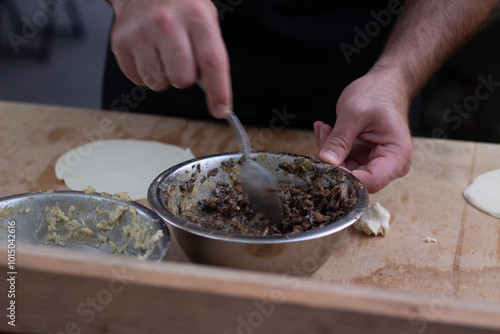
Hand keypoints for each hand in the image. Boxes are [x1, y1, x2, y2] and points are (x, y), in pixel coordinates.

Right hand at [108, 0, 230, 117]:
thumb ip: (212, 56)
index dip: (218, 91)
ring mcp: (141, 32)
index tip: (221, 110)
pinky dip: (146, 74)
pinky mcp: (121, 42)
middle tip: (183, 60)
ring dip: (164, 77)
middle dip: (185, 77)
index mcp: (196, 16)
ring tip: (163, 54)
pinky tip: (148, 53)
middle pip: (182, 80)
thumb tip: (218, 100)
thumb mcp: (205, 20)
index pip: (212, 62)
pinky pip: (139, 80)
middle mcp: (167, 23)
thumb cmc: (181, 9)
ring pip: (159, 84)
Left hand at [314, 69, 412, 192]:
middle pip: (355, 178)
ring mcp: (374, 163)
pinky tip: (326, 130)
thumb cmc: (377, 94)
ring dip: (329, 152)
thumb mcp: (354, 114)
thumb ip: (339, 140)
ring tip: (324, 129)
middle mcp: (389, 165)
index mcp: (396, 156)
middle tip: (323, 136)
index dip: (346, 178)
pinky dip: (331, 147)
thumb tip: (325, 162)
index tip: (327, 164)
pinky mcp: (362, 158)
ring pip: (344, 170)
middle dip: (334, 161)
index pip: (370, 182)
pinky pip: (342, 161)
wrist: (384, 85)